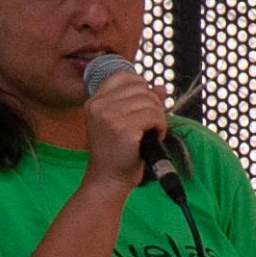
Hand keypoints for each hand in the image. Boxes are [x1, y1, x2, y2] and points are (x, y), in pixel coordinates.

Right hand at [79, 60, 174, 194]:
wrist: (108, 180)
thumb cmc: (117, 155)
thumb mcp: (124, 123)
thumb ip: (141, 101)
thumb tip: (161, 87)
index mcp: (94, 102)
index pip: (123, 76)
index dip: (140, 87)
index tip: (142, 106)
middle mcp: (99, 106)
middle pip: (141, 87)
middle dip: (152, 104)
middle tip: (148, 125)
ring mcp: (110, 115)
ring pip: (150, 101)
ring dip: (158, 117)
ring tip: (150, 133)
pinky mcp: (124, 127)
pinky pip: (155, 115)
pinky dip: (160, 127)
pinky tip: (153, 138)